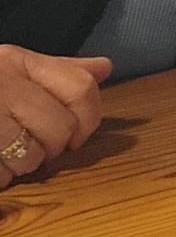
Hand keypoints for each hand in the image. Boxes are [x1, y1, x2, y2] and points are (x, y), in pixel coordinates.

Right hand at [0, 46, 111, 188]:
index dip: (88, 118)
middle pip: (60, 129)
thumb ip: (58, 71)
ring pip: (31, 158)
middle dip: (51, 148)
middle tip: (28, 143)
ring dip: (20, 165)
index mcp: (16, 60)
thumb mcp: (11, 69)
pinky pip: (1, 176)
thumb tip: (104, 67)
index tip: (74, 132)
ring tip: (1, 152)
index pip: (81, 88)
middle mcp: (0, 83)